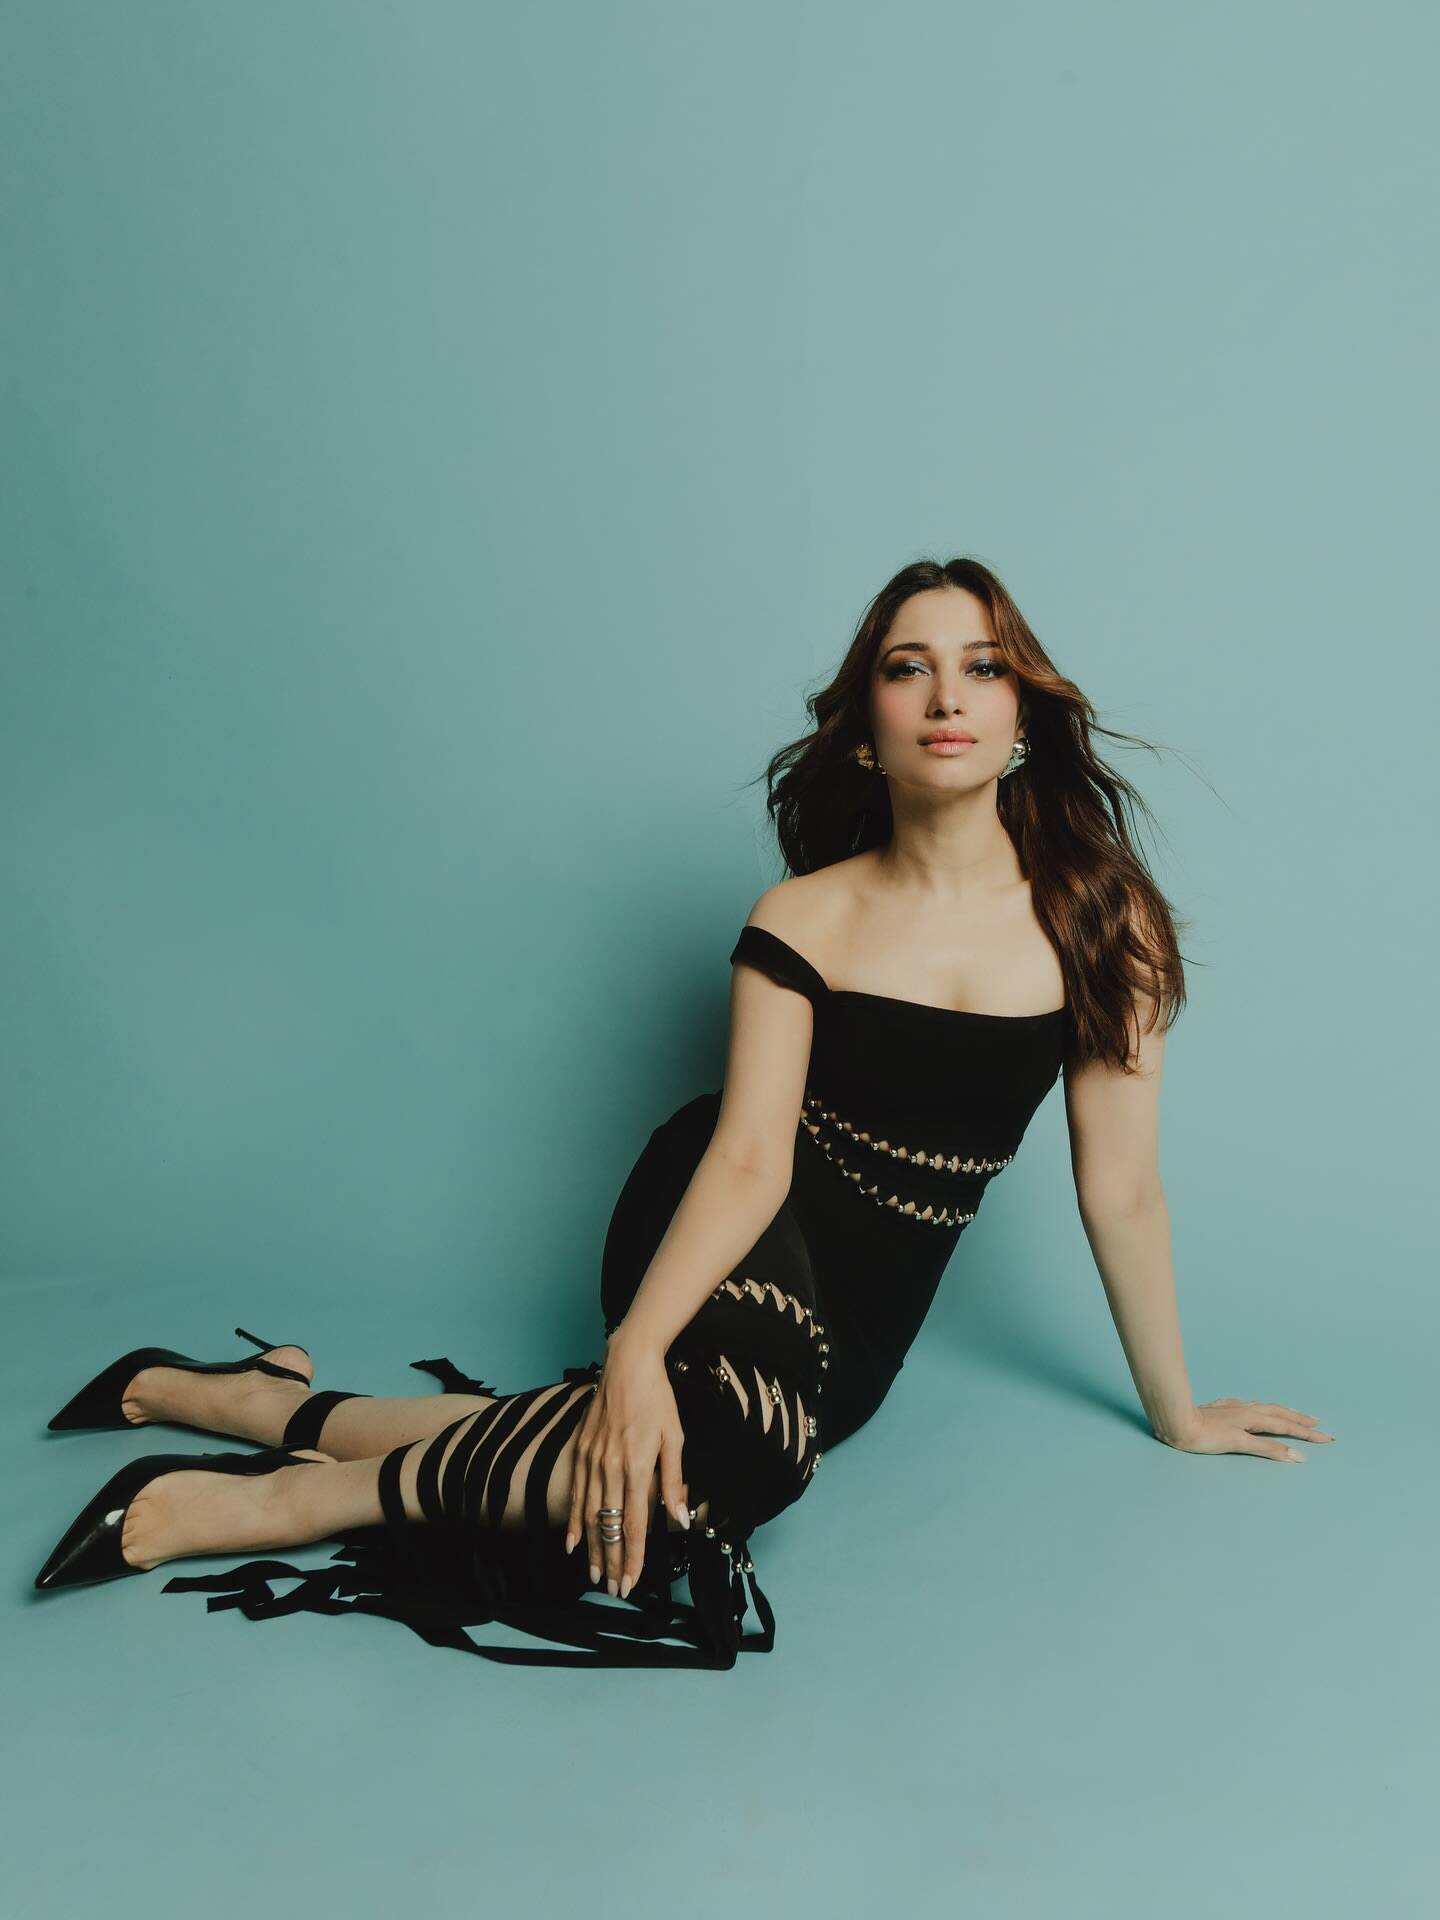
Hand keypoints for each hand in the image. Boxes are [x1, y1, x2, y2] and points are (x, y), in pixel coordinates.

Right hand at [564, 1329, 689, 1598]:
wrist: (627, 1363)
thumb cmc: (657, 1399)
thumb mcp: (674, 1437)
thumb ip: (674, 1480)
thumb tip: (679, 1518)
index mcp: (637, 1465)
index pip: (635, 1522)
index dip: (634, 1555)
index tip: (632, 1581)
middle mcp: (610, 1466)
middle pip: (610, 1525)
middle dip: (612, 1560)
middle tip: (614, 1588)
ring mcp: (592, 1459)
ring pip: (590, 1514)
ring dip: (592, 1547)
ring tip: (594, 1574)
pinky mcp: (581, 1450)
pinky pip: (575, 1492)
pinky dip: (573, 1519)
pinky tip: (571, 1540)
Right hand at [1162, 1397, 1334, 1460]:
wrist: (1172, 1420)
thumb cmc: (1185, 1418)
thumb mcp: (1209, 1417)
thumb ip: (1223, 1415)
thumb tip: (1232, 1418)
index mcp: (1238, 1408)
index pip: (1271, 1410)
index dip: (1290, 1414)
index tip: (1308, 1419)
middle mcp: (1244, 1412)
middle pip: (1281, 1415)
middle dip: (1304, 1422)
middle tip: (1324, 1431)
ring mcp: (1241, 1425)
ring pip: (1278, 1425)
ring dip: (1301, 1431)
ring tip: (1320, 1438)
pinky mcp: (1235, 1439)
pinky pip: (1262, 1445)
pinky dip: (1280, 1450)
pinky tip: (1295, 1456)